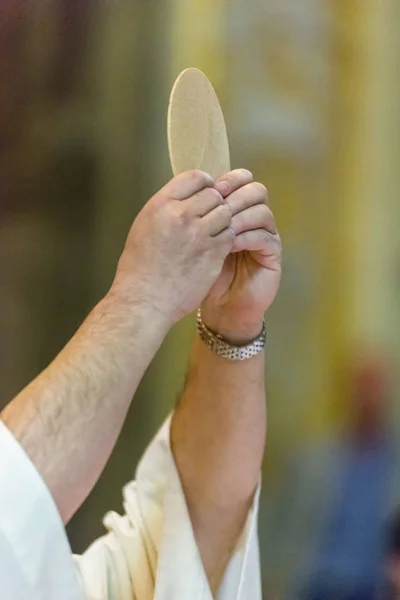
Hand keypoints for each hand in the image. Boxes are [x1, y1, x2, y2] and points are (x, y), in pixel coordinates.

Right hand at [111, 170, 233, 324]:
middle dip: (215, 203)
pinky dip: (227, 238)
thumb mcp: (144, 226)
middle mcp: (181, 215)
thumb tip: (186, 196)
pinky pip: (230, 235)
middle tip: (210, 217)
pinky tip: (217, 246)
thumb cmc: (139, 267)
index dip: (204, 184)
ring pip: (225, 213)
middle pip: (214, 194)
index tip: (204, 195)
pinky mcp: (213, 253)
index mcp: (161, 205)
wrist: (145, 300)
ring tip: (214, 232)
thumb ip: (166, 208)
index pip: (195, 177)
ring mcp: (199, 234)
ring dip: (223, 221)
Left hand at [201, 169, 281, 343]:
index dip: (227, 180)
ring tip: (221, 226)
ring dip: (240, 215)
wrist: (220, 308)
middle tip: (218, 205)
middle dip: (235, 195)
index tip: (209, 188)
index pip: (239, 182)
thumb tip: (185, 191)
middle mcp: (253, 219)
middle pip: (255, 190)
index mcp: (236, 210)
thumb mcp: (194, 242)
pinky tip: (229, 243)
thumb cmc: (202, 274)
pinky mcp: (273, 254)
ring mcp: (266, 236)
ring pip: (262, 211)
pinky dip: (246, 236)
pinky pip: (265, 237)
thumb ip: (195, 217)